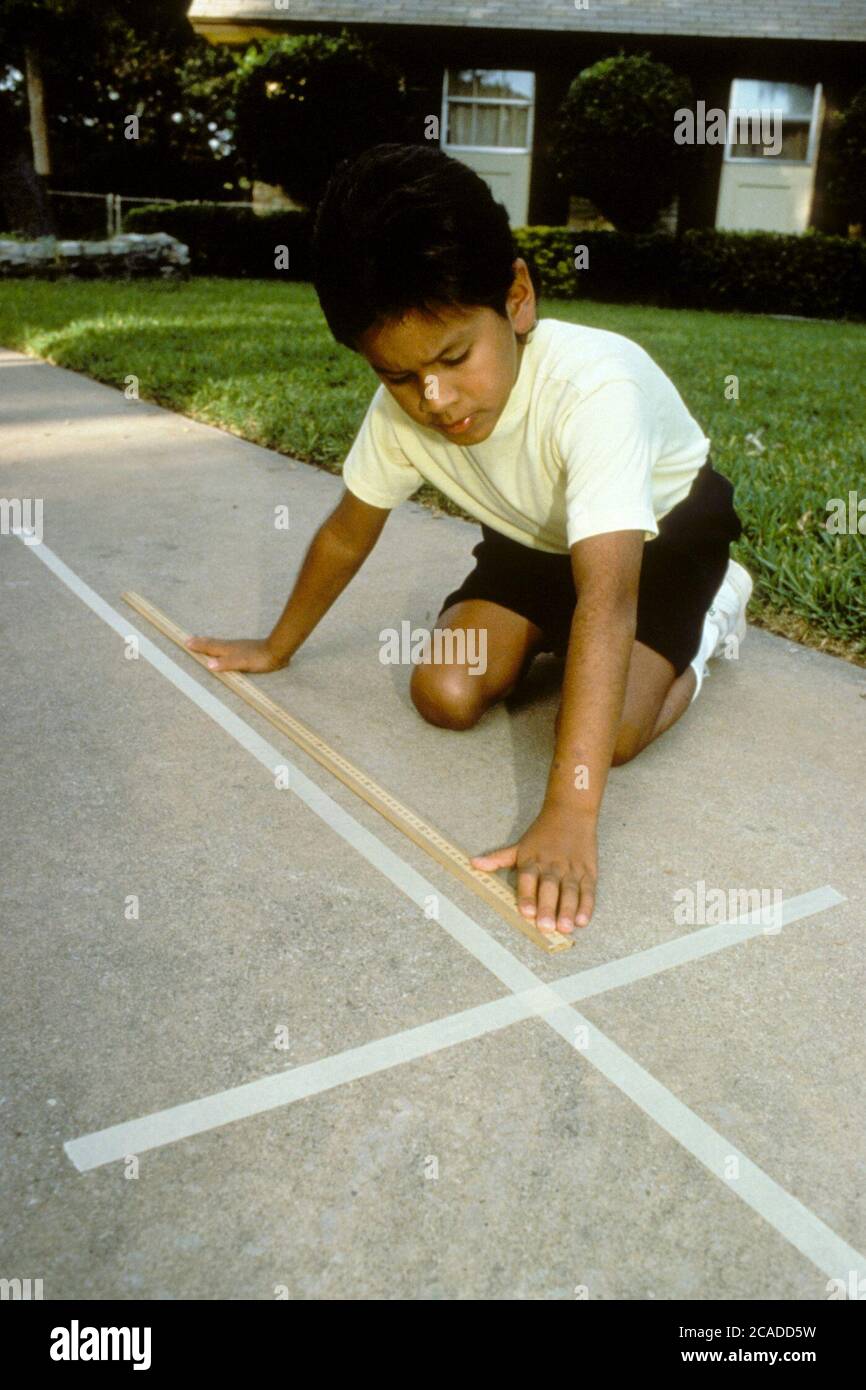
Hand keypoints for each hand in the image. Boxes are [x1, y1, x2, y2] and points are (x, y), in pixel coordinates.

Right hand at [185, 635, 287, 673]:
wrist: (277, 651)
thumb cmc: (260, 658)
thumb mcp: (242, 663)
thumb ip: (226, 664)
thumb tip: (208, 664)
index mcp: (228, 649)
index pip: (209, 647)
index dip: (198, 646)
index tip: (186, 642)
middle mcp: (231, 646)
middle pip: (213, 643)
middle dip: (200, 642)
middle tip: (189, 639)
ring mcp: (239, 647)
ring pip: (220, 644)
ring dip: (209, 643)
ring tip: (202, 641)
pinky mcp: (246, 649)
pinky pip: (227, 647)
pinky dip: (220, 647)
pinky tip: (225, 650)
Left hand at [470, 805, 597, 934]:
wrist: (571, 812)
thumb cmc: (542, 833)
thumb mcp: (519, 845)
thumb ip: (498, 859)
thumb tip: (474, 863)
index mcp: (532, 861)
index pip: (529, 879)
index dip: (528, 896)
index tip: (527, 913)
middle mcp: (552, 866)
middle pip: (550, 888)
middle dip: (548, 907)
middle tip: (546, 926)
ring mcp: (571, 870)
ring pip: (570, 892)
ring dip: (569, 910)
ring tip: (566, 928)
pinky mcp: (588, 872)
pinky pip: (588, 891)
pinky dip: (586, 906)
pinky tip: (583, 920)